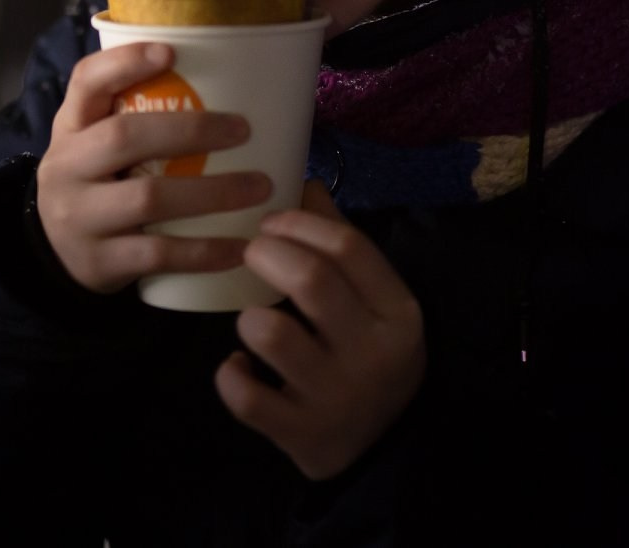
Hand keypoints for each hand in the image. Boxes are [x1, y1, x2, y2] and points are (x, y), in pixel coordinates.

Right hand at [36, 42, 270, 295]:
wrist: (54, 257)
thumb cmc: (97, 183)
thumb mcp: (95, 143)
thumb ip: (134, 114)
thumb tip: (224, 75)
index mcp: (70, 126)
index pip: (84, 81)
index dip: (124, 64)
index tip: (170, 52)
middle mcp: (66, 167)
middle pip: (124, 138)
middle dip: (190, 130)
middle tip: (244, 130)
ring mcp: (78, 217)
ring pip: (148, 199)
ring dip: (212, 192)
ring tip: (260, 187)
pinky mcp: (99, 261)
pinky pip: (158, 253)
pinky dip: (204, 251)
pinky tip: (241, 247)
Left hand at [214, 182, 425, 479]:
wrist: (381, 443)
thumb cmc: (368, 351)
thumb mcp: (374, 300)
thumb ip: (342, 245)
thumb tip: (303, 185)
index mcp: (396, 310)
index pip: (348, 247)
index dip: (300, 223)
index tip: (270, 221)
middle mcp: (372, 352)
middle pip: (310, 280)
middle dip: (267, 254)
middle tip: (251, 253)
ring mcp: (336, 396)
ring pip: (272, 335)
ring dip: (249, 318)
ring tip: (251, 320)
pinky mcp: (301, 433)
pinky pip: (246, 395)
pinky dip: (231, 374)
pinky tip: (239, 364)